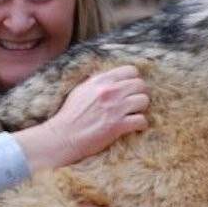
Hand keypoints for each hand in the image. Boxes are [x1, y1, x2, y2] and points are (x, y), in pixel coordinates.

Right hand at [15, 65, 148, 170]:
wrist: (63, 136)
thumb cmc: (70, 114)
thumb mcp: (81, 89)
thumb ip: (96, 81)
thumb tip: (109, 76)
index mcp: (101, 80)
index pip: (131, 70)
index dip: (134, 79)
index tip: (130, 88)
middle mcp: (110, 91)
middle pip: (141, 85)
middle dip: (139, 93)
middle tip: (133, 102)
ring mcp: (115, 108)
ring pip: (144, 101)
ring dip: (141, 108)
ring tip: (134, 113)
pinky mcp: (118, 125)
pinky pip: (142, 120)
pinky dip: (141, 124)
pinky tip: (135, 126)